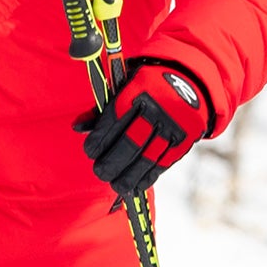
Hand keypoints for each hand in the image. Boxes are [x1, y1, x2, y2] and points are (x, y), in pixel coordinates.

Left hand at [80, 56, 217, 198]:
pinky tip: (137, 184)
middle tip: (100, 172)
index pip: (113, 120)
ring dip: (129, 175)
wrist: (189, 81)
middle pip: (131, 142)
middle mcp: (157, 108)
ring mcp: (173, 125)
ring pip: (148, 156)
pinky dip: (149, 176)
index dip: (100, 140)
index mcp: (138, 90)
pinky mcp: (185, 138)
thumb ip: (103, 108)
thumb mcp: (126, 85)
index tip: (90, 152)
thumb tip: (77, 128)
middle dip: (112, 162)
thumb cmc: (147, 86)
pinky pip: (164, 162)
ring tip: (117, 185)